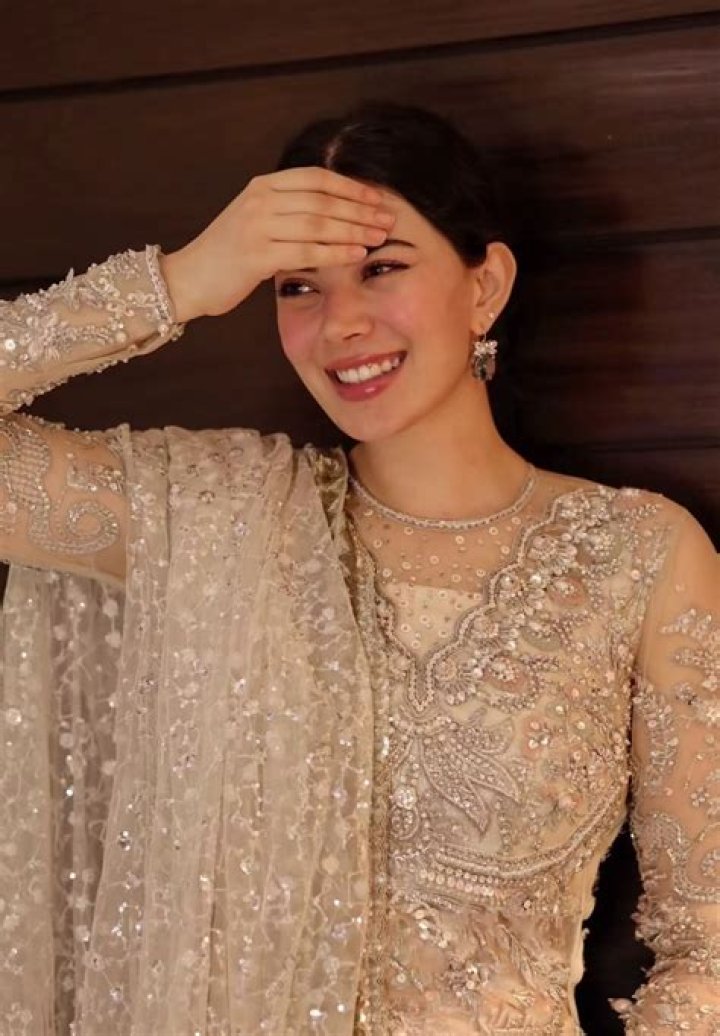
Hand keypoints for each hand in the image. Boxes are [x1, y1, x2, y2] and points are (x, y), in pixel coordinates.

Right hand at [160, 167, 395, 320]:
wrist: (188, 279)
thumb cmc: (227, 256)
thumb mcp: (257, 221)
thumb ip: (288, 211)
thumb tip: (334, 212)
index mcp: (263, 186)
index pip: (317, 178)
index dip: (351, 187)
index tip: (378, 199)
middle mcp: (260, 200)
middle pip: (322, 200)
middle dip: (360, 210)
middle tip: (388, 220)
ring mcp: (256, 226)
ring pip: (318, 223)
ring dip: (353, 230)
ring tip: (379, 238)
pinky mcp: (255, 255)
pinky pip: (306, 250)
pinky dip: (335, 252)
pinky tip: (355, 255)